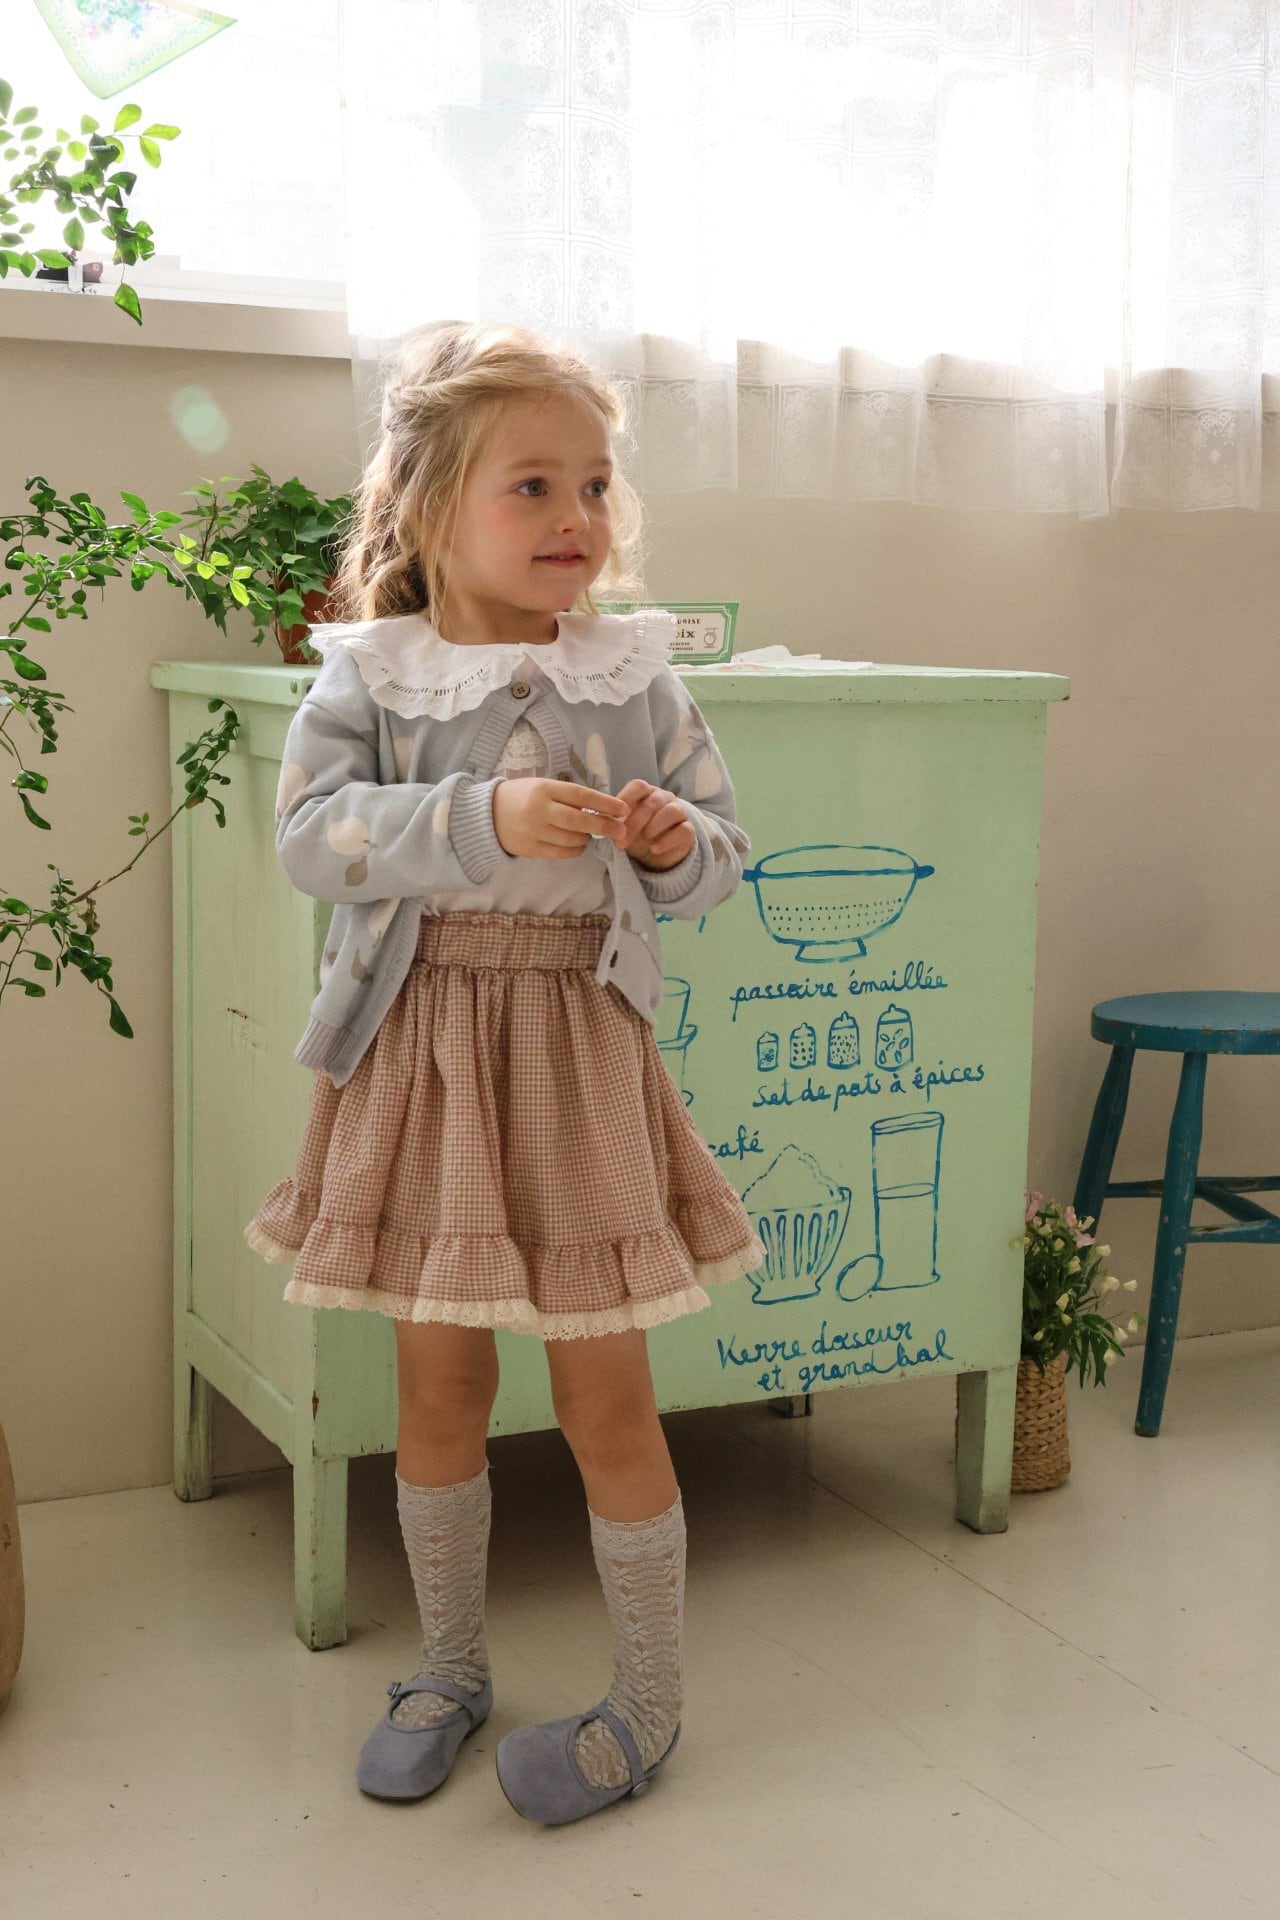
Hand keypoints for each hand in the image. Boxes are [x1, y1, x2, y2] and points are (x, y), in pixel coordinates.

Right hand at [491, 777, 629, 859]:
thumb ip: (566, 796)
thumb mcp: (542, 787)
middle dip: (604, 826)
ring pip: (572, 839)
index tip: (622, 809)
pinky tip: (576, 844)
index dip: (604, 803)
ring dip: (586, 838)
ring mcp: (534, 831)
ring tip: (587, 834)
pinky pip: (562, 853)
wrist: (487, 815)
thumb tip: (598, 809)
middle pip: (579, 821)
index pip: (581, 796)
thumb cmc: (520, 797)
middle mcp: (539, 810)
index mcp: (544, 789)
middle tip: (620, 830)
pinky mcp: (531, 849)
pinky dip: (575, 850)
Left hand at [612, 778, 696, 870]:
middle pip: (652, 802)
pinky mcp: (689, 830)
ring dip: (653, 827)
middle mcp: (664, 798)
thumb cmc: (637, 835)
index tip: (614, 814)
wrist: (656, 855)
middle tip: (621, 840)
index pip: (638, 786)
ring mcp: (679, 812)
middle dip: (634, 822)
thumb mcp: (624, 828)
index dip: (626, 798)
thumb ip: (615, 822)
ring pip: (671, 812)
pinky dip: (667, 840)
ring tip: (644, 841)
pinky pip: (682, 830)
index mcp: (647, 793)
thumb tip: (603, 821)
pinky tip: (655, 848)